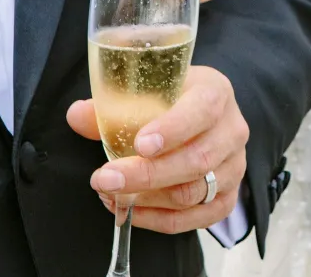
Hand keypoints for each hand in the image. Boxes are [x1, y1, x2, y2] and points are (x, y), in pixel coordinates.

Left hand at [66, 66, 248, 233]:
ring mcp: (234, 167)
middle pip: (196, 160)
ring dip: (146, 199)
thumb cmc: (169, 100)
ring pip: (195, 193)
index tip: (140, 145)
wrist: (197, 117)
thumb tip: (77, 115)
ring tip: (109, 193)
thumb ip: (111, 104)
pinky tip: (130, 211)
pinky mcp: (227, 197)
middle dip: (146, 175)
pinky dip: (159, 220)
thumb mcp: (144, 90)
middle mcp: (232, 131)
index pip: (202, 111)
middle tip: (104, 179)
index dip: (173, 129)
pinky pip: (197, 218)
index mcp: (215, 93)